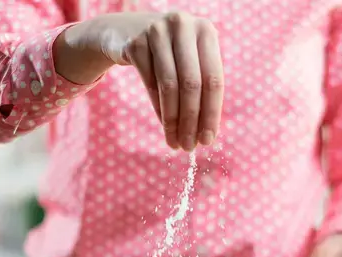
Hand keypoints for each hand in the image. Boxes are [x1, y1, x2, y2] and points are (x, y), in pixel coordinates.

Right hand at [55, 11, 223, 150]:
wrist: (127, 32)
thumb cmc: (169, 54)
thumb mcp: (190, 60)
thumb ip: (202, 87)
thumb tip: (207, 134)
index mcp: (206, 30)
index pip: (214, 79)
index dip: (212, 113)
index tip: (207, 140)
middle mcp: (184, 26)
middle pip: (192, 84)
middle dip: (191, 121)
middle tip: (188, 146)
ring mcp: (158, 32)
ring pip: (170, 86)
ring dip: (173, 121)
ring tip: (175, 142)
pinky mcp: (136, 43)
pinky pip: (150, 85)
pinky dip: (158, 109)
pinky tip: (164, 125)